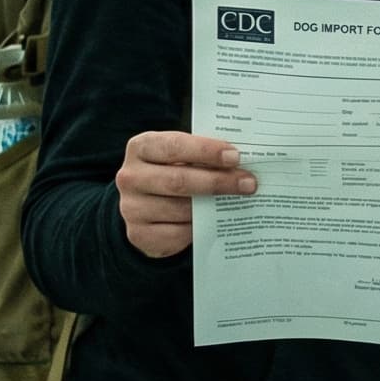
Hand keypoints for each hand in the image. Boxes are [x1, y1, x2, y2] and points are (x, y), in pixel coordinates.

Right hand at [117, 132, 258, 258]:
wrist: (144, 205)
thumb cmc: (171, 171)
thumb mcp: (180, 156)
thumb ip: (202, 155)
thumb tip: (241, 163)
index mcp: (141, 147)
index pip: (175, 146)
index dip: (206, 151)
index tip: (235, 157)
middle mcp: (130, 176)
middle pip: (178, 180)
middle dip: (218, 182)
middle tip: (248, 183)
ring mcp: (131, 207)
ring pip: (180, 209)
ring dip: (213, 207)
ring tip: (238, 202)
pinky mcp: (138, 234)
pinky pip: (177, 233)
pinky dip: (199, 228)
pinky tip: (214, 222)